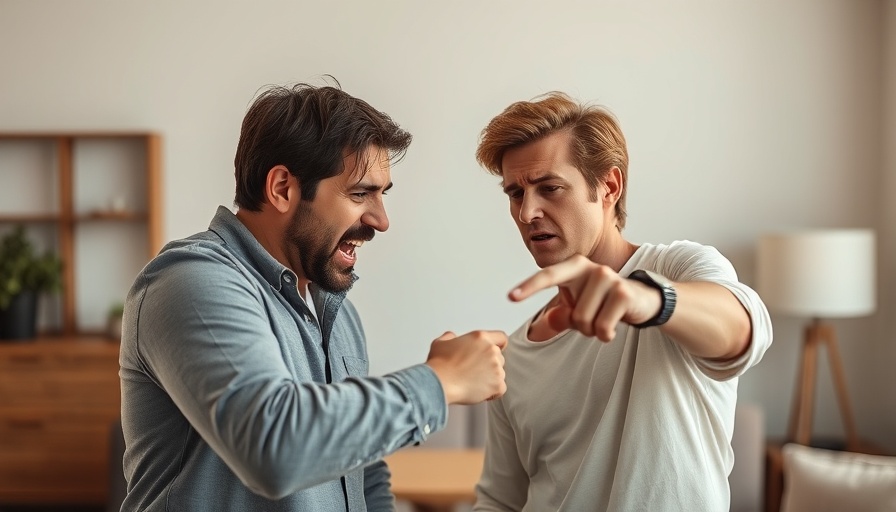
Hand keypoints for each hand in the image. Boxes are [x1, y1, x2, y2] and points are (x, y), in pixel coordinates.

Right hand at [425, 330, 507, 404]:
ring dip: (490, 378)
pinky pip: (500, 389)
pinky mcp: (497, 384)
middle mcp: (491, 351)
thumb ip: (450, 337)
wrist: (440, 382)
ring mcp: (496, 368)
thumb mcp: (440, 343)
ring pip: (500, 374)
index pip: (501, 337)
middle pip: (500, 357)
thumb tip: (451, 337)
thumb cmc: (439, 364)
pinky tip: (479, 391)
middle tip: (475, 371)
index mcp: (480, 338)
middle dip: (490, 364)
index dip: (499, 345)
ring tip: (473, 382)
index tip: (495, 351)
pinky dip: (492, 392)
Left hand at [509, 254, 660, 341]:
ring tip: (605, 318)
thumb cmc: (601, 302)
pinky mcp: (623, 292)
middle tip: (593, 318)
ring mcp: (608, 277)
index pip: (547, 276)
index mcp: (573, 267)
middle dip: (581, 326)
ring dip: (594, 330)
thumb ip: (561, 316)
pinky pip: (603, 327)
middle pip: (571, 314)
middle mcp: (590, 268)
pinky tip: (615, 323)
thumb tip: (551, 321)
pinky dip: (606, 334)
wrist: (640, 299)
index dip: (529, 287)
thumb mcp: (578, 308)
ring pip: (585, 321)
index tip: (511, 297)